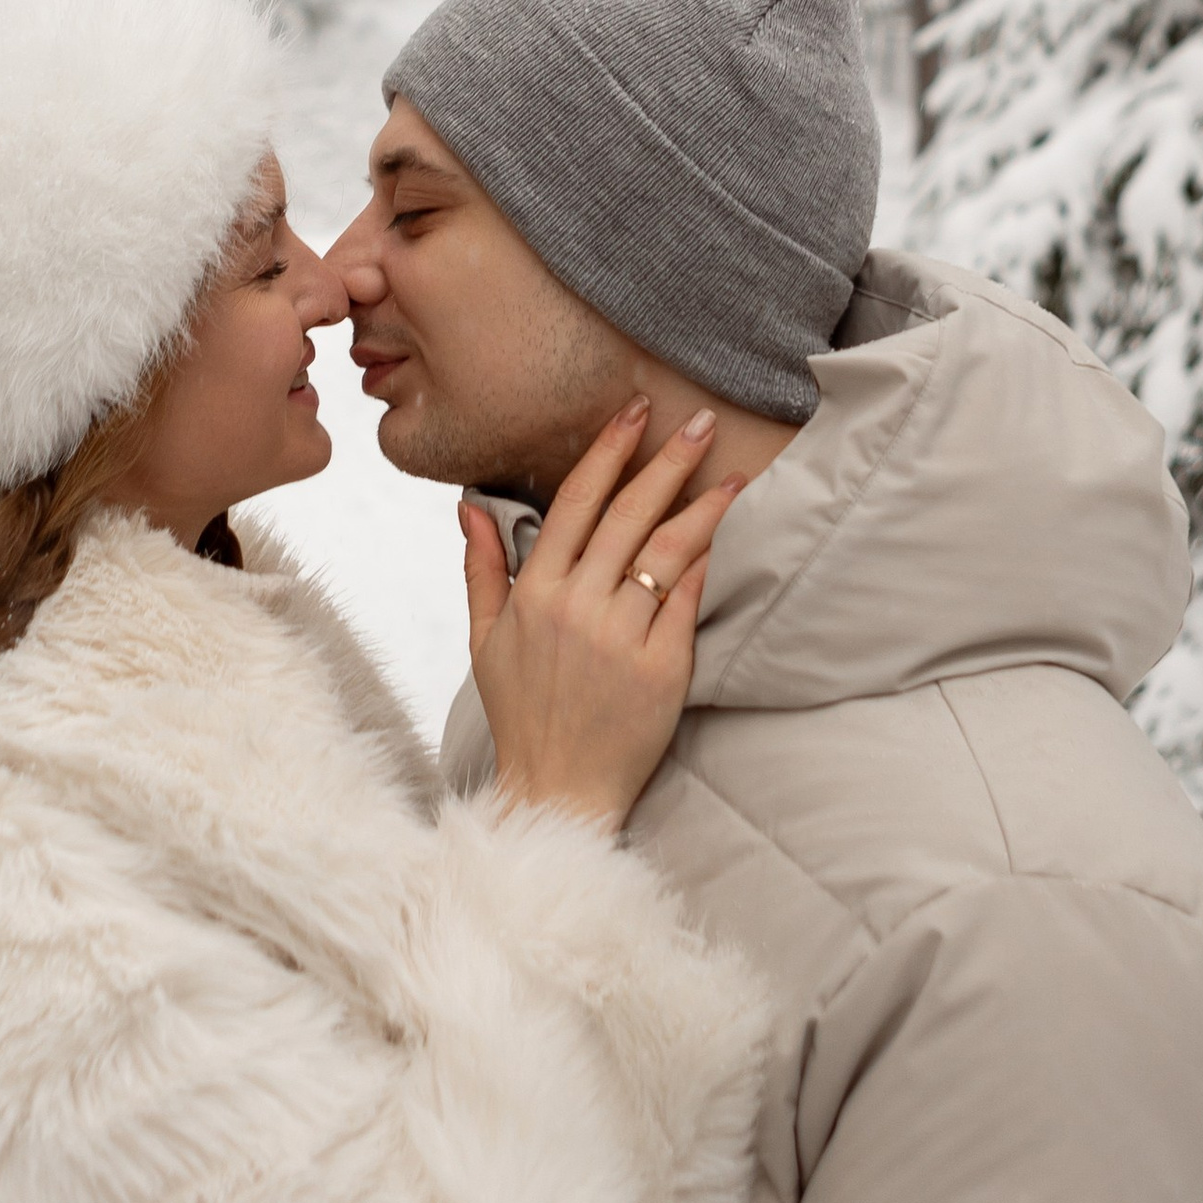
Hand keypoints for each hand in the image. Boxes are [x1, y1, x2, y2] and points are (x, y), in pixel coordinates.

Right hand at [461, 402, 740, 832]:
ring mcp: (622, 638)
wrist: (558, 789)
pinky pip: (685, 603)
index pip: (577, 502)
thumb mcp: (485, 639)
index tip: (636, 413)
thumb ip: (483, 567)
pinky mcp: (661, 668)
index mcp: (535, 593)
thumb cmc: (522, 713)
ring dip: (703, 507)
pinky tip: (720, 538)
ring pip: (667, 553)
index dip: (609, 451)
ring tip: (732, 474)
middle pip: (630, 514)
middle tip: (701, 421)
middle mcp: (578, 607)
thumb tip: (471, 506)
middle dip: (667, 461)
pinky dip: (702, 567)